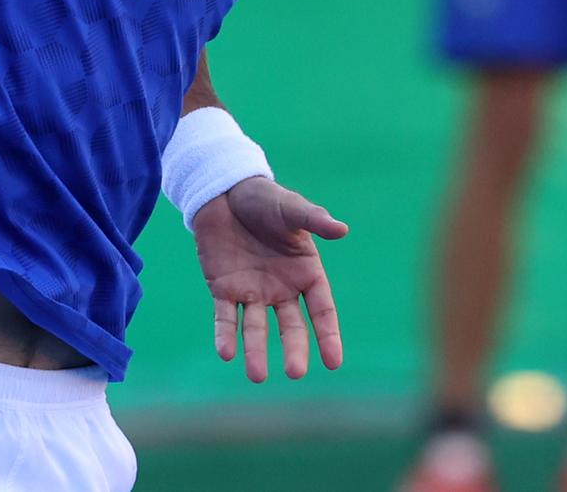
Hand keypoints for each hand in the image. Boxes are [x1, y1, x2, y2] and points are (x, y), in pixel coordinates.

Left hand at [193, 176, 347, 382]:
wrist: (225, 192)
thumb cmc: (266, 200)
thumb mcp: (291, 208)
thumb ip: (314, 220)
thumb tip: (343, 230)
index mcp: (306, 273)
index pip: (322, 310)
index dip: (328, 336)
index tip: (334, 363)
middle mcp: (282, 289)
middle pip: (291, 326)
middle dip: (294, 349)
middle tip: (294, 372)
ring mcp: (252, 292)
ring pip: (257, 327)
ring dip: (256, 350)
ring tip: (257, 375)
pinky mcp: (224, 289)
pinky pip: (226, 317)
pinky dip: (226, 334)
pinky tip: (226, 352)